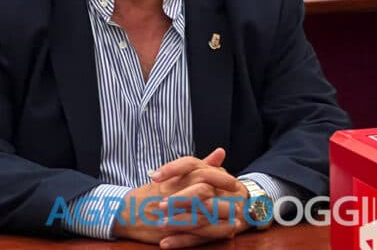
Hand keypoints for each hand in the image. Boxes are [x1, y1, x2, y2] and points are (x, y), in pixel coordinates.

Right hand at [111, 148, 246, 247]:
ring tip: (238, 221)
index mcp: (179, 178)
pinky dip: (212, 233)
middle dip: (226, 200)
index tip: (235, 183)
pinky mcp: (170, 229)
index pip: (204, 173)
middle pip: (206, 194)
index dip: (222, 178)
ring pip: (203, 215)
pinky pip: (195, 232)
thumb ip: (201, 164)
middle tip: (241, 204)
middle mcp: (176, 193)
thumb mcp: (177, 174)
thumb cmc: (153, 192)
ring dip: (223, 219)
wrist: (125, 211)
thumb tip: (221, 152)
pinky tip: (225, 233)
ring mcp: (173, 212)